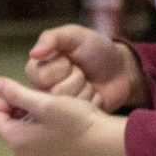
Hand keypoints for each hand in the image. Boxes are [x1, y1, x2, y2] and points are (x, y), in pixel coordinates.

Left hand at [0, 75, 124, 155]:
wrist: (106, 142)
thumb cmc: (77, 120)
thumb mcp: (44, 101)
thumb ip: (16, 92)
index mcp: (16, 141)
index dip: (4, 97)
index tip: (24, 89)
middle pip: (7, 124)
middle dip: (18, 107)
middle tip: (40, 96)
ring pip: (23, 133)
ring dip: (31, 117)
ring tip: (51, 106)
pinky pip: (38, 143)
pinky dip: (43, 130)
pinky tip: (61, 121)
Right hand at [24, 23, 145, 111]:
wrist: (121, 68)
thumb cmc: (95, 49)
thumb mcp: (74, 35)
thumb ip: (51, 38)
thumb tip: (33, 53)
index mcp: (38, 70)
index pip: (41, 77)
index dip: (61, 68)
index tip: (70, 60)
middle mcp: (44, 91)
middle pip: (55, 93)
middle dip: (76, 78)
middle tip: (82, 71)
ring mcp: (60, 107)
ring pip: (69, 105)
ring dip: (86, 90)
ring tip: (89, 82)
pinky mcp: (75, 119)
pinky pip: (82, 116)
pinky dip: (94, 102)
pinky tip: (95, 95)